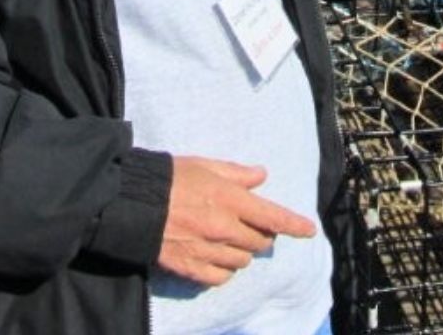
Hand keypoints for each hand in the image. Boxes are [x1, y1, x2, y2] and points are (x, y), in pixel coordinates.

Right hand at [158, 156, 315, 285]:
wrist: (132, 203)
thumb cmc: (168, 177)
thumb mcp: (204, 165)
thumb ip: (236, 173)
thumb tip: (261, 176)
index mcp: (229, 199)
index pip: (273, 216)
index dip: (295, 225)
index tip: (309, 230)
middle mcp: (224, 229)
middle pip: (260, 241)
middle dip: (260, 233)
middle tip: (249, 222)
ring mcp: (209, 251)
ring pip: (243, 260)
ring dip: (242, 250)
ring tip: (227, 236)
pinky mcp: (193, 269)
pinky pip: (222, 277)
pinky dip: (224, 268)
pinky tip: (216, 255)